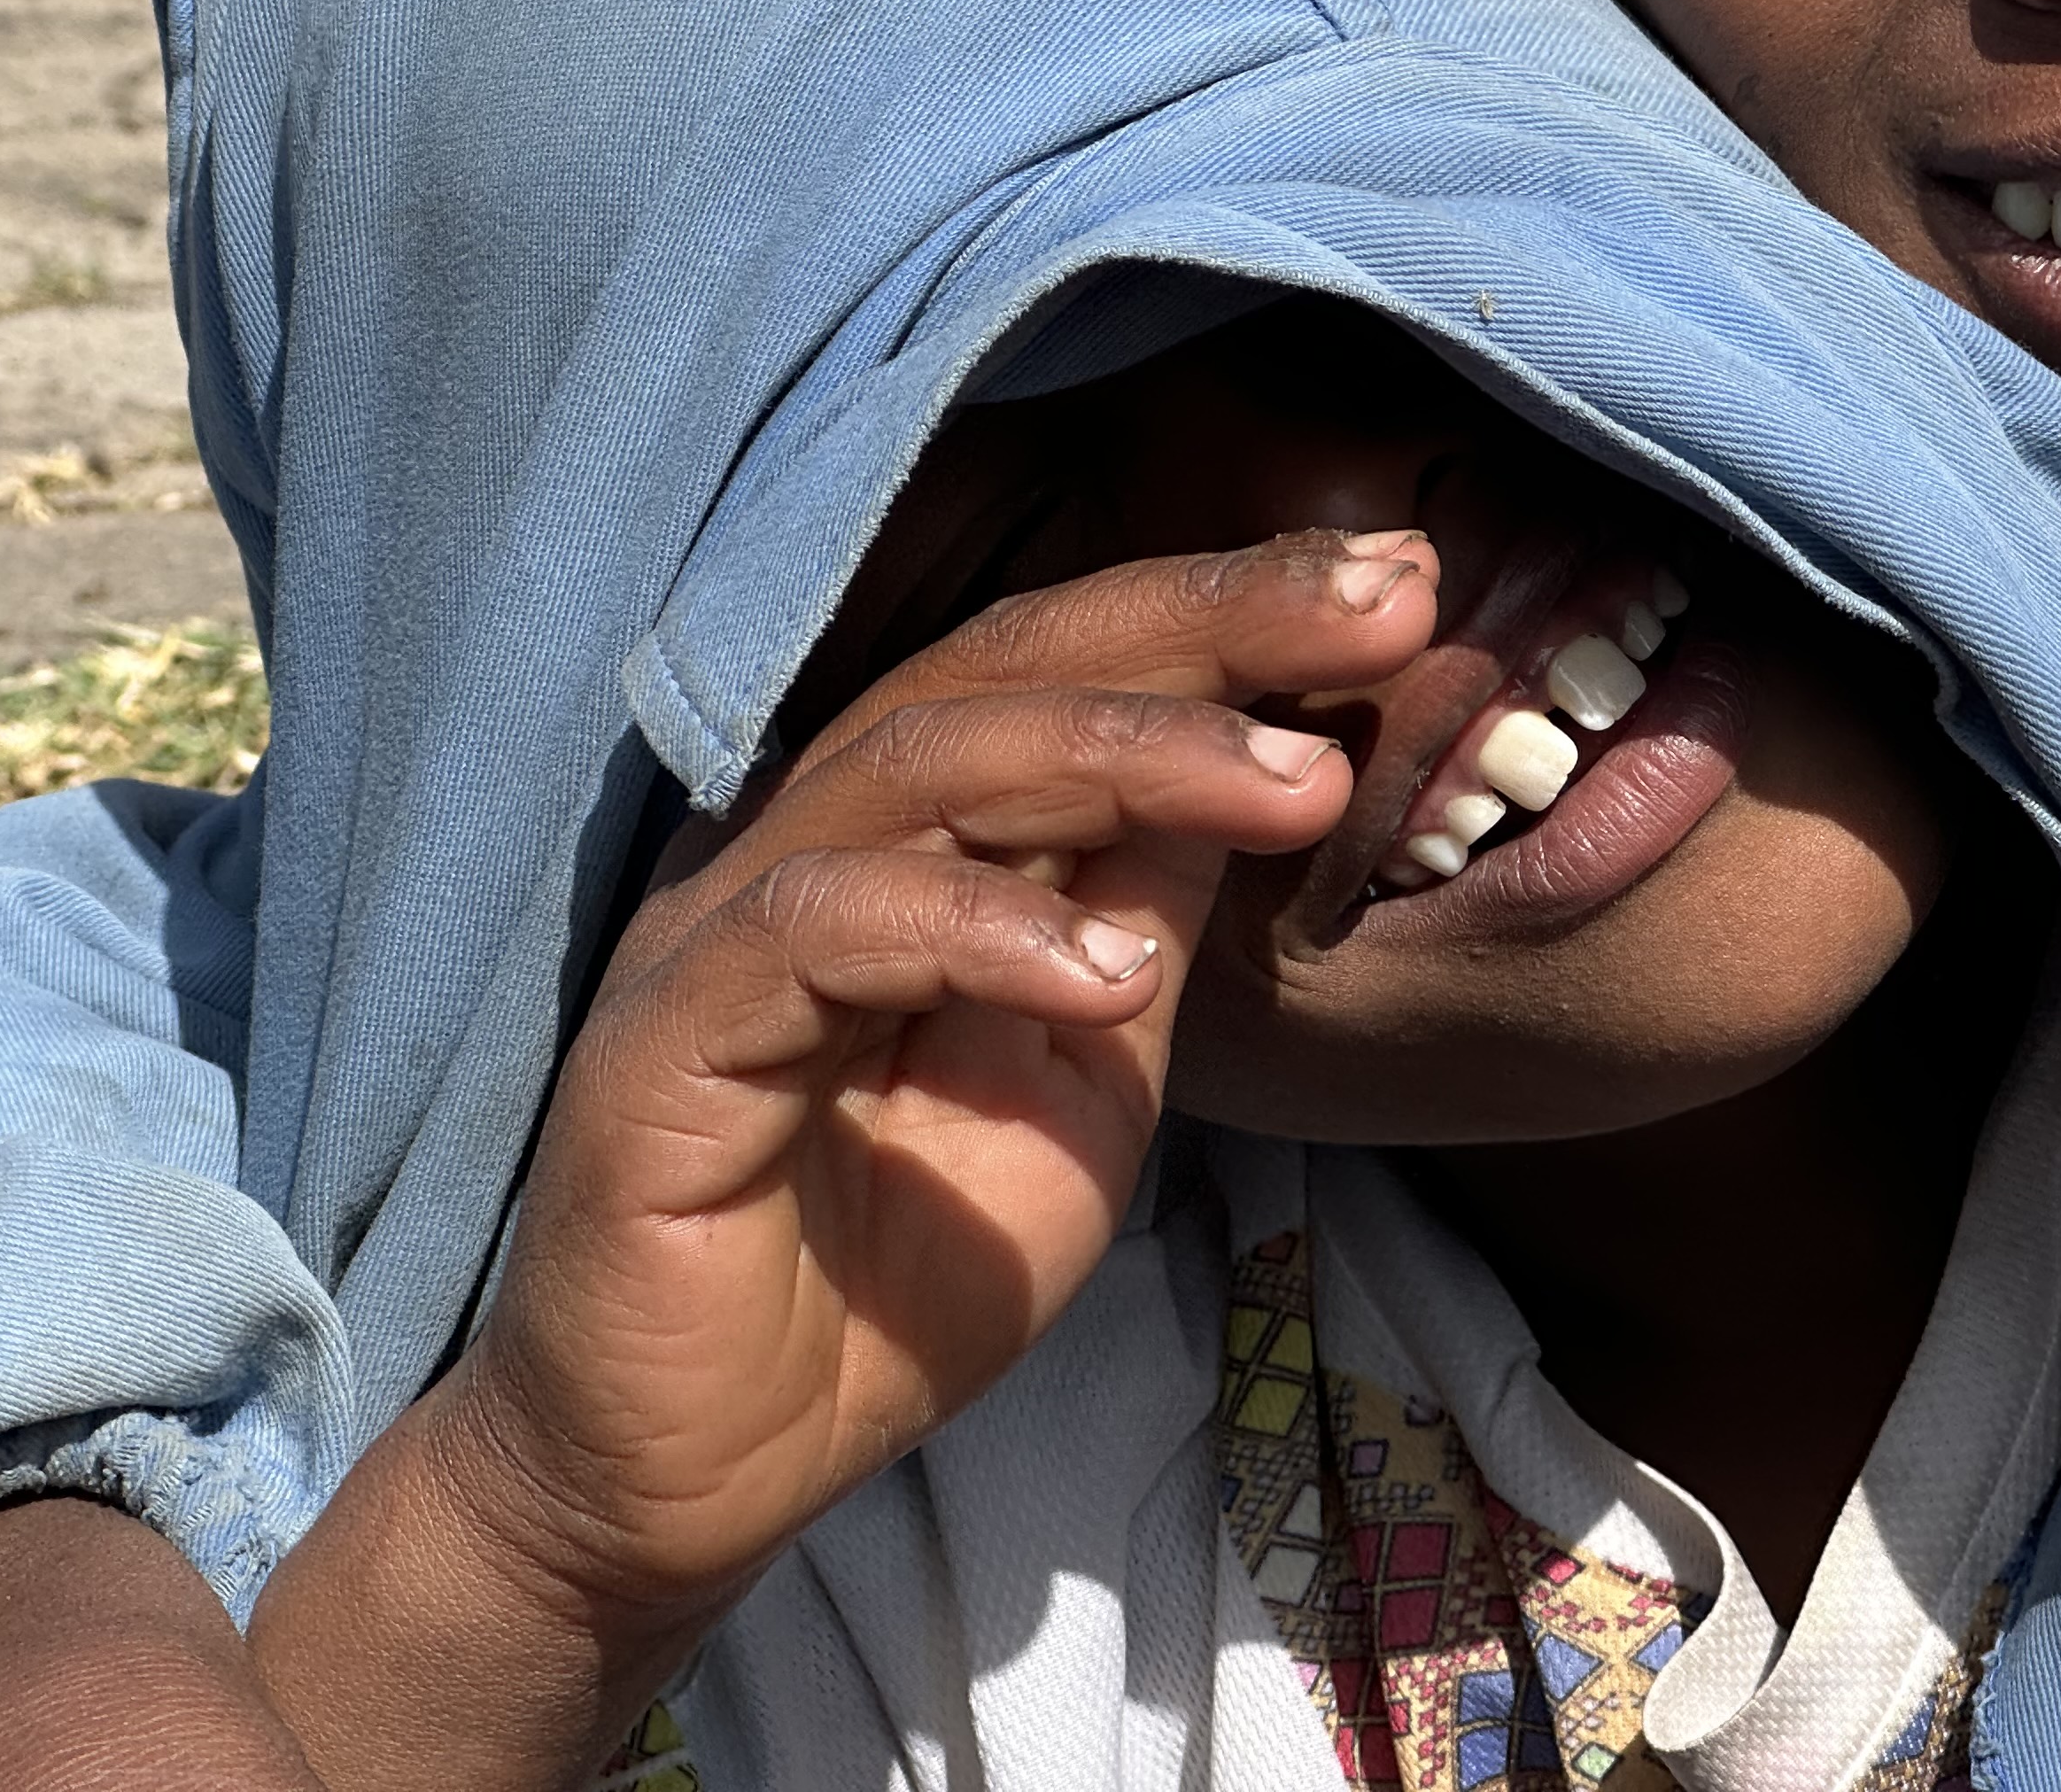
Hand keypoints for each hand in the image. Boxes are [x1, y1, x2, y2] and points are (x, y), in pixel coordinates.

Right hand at [249, 528, 1435, 1790]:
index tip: (1400, 585)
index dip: (1229, 615)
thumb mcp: (1085, 1081)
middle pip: (1004, 667)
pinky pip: (819, 933)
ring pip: (921, 764)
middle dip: (1204, 626)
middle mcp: (809, 841)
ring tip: (1296, 783)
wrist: (703, 1476)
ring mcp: (723, 929)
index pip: (1070, 671)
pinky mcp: (660, 1042)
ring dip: (1125, 757)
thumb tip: (1278, 759)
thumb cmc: (896, 1273)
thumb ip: (1148, 920)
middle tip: (1382, 604)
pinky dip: (975, 929)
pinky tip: (1113, 970)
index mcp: (908, 832)